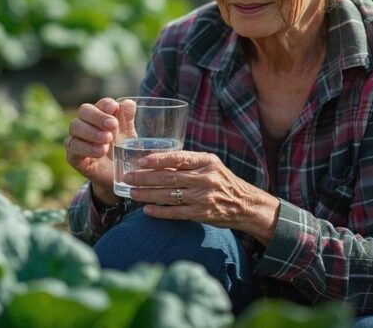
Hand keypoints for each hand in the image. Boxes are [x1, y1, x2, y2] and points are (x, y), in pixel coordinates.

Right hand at [65, 98, 122, 205]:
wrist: (116, 175)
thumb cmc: (121, 150)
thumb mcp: (129, 135)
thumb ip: (128, 119)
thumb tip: (129, 103)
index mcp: (100, 114)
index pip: (100, 103)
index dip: (106, 104)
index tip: (114, 108)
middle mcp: (84, 123)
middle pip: (84, 111)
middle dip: (98, 117)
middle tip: (112, 125)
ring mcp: (75, 138)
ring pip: (75, 127)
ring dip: (92, 132)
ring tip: (107, 140)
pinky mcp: (72, 155)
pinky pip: (73, 147)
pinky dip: (87, 148)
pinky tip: (100, 151)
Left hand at [125, 151, 279, 243]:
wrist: (245, 204)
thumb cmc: (222, 181)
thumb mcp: (210, 165)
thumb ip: (189, 162)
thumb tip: (157, 159)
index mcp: (206, 161)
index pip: (178, 157)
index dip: (158, 159)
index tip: (141, 161)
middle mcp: (205, 178)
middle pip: (169, 177)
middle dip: (145, 178)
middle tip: (128, 177)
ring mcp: (203, 197)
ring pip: (169, 195)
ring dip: (147, 195)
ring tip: (131, 193)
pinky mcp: (202, 214)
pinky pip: (176, 213)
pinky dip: (160, 212)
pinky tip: (146, 210)